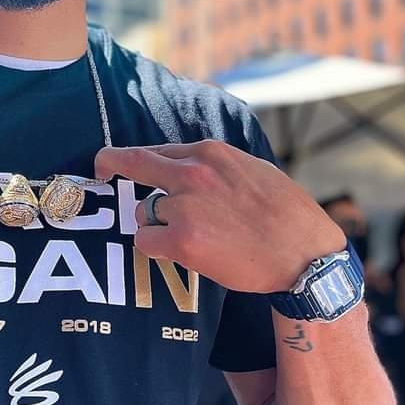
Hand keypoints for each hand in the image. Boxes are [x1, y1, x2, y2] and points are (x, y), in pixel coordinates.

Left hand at [95, 141, 345, 293]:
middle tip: (99, 169)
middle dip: (111, 164)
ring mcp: (184, 207)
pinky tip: (181, 252)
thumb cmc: (287, 214)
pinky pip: (146, 241)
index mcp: (211, 153)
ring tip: (192, 236)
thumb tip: (190, 166)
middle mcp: (193, 174)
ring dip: (156, 224)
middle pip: (135, 164)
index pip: (158, 150)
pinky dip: (156, 248)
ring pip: (143, 212)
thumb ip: (217, 166)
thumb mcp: (253, 170)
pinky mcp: (182, 241)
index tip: (112, 159)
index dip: (132, 157)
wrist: (305, 254)